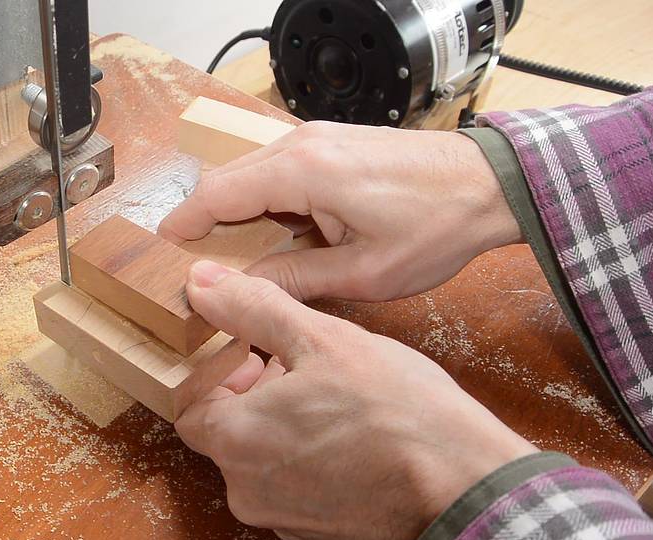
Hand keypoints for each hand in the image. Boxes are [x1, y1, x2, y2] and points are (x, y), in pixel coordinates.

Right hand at [159, 122, 521, 301]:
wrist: (489, 185)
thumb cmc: (435, 227)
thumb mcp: (361, 271)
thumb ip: (293, 278)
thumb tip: (242, 287)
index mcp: (303, 172)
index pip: (218, 193)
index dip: (184, 223)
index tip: (163, 250)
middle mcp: (303, 144)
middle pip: (228, 180)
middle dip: (207, 221)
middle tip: (196, 263)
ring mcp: (319, 138)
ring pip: (253, 173)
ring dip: (238, 211)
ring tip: (236, 255)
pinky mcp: (333, 144)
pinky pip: (280, 169)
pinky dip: (266, 199)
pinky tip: (276, 233)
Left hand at [176, 260, 535, 539]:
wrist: (462, 485)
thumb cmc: (395, 412)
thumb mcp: (321, 339)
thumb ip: (253, 308)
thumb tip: (203, 283)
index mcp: (234, 440)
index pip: (189, 404)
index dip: (216, 373)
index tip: (250, 352)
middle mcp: (246, 488)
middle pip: (224, 432)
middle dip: (252, 393)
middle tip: (293, 365)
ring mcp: (280, 516)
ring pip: (259, 458)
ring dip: (279, 422)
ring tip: (327, 393)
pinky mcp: (315, 530)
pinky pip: (291, 484)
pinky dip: (304, 454)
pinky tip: (346, 430)